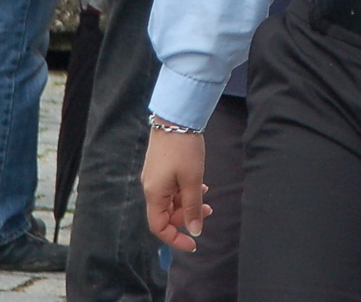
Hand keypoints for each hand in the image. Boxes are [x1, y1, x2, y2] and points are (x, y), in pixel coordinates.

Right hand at [141, 128, 210, 252]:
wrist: (176, 118)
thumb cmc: (184, 149)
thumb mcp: (192, 180)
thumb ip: (192, 207)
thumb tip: (194, 230)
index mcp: (154, 194)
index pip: (159, 227)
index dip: (175, 238)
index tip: (194, 243)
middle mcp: (151, 188)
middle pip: (166, 214)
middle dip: (186, 217)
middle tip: (209, 210)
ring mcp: (155, 178)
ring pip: (171, 200)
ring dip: (188, 203)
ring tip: (207, 196)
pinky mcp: (161, 168)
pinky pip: (172, 188)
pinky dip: (185, 191)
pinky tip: (201, 185)